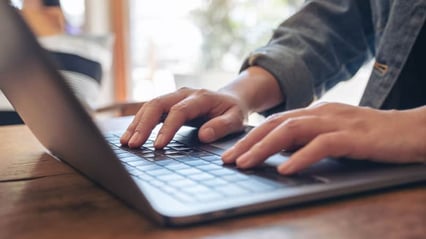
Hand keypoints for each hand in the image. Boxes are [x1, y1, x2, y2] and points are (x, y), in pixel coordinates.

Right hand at [120, 87, 247, 148]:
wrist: (231, 99)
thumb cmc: (233, 111)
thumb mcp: (236, 119)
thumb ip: (222, 126)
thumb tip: (204, 135)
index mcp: (201, 97)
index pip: (179, 111)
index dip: (167, 128)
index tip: (158, 146)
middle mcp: (184, 94)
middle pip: (158, 104)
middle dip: (143, 125)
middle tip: (133, 144)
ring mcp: (174, 97)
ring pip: (150, 106)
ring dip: (137, 124)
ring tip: (126, 143)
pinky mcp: (169, 104)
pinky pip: (150, 111)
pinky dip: (139, 123)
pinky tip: (130, 136)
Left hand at [222, 103, 425, 174]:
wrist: (412, 130)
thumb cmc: (371, 136)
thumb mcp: (333, 134)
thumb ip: (308, 139)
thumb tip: (280, 152)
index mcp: (314, 112)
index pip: (274, 122)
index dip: (249, 137)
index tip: (230, 153)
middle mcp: (321, 113)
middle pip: (275, 124)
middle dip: (248, 142)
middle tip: (227, 160)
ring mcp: (337, 122)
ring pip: (292, 131)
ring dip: (265, 148)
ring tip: (246, 164)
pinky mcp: (354, 136)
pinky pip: (322, 145)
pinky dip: (301, 156)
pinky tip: (285, 169)